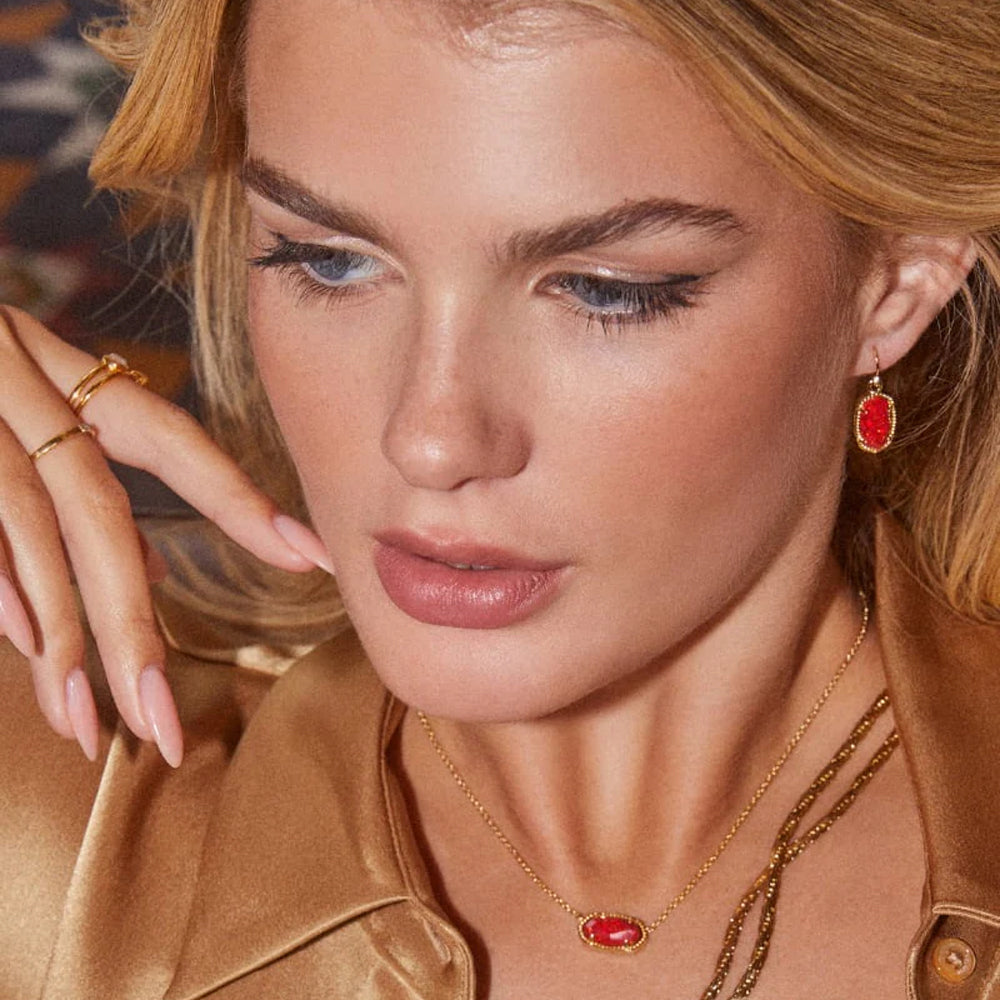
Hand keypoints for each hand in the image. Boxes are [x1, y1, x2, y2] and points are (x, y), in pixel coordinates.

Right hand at [0, 306, 333, 766]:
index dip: (239, 498)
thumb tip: (156, 575)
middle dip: (132, 624)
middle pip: (96, 510)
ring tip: (87, 722)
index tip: (314, 557)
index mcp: (65, 371)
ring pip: (30, 525)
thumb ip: (92, 484)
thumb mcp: (28, 399)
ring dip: (62, 631)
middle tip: (165, 724)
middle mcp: (19, 379)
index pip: (171, 437)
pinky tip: (29, 644)